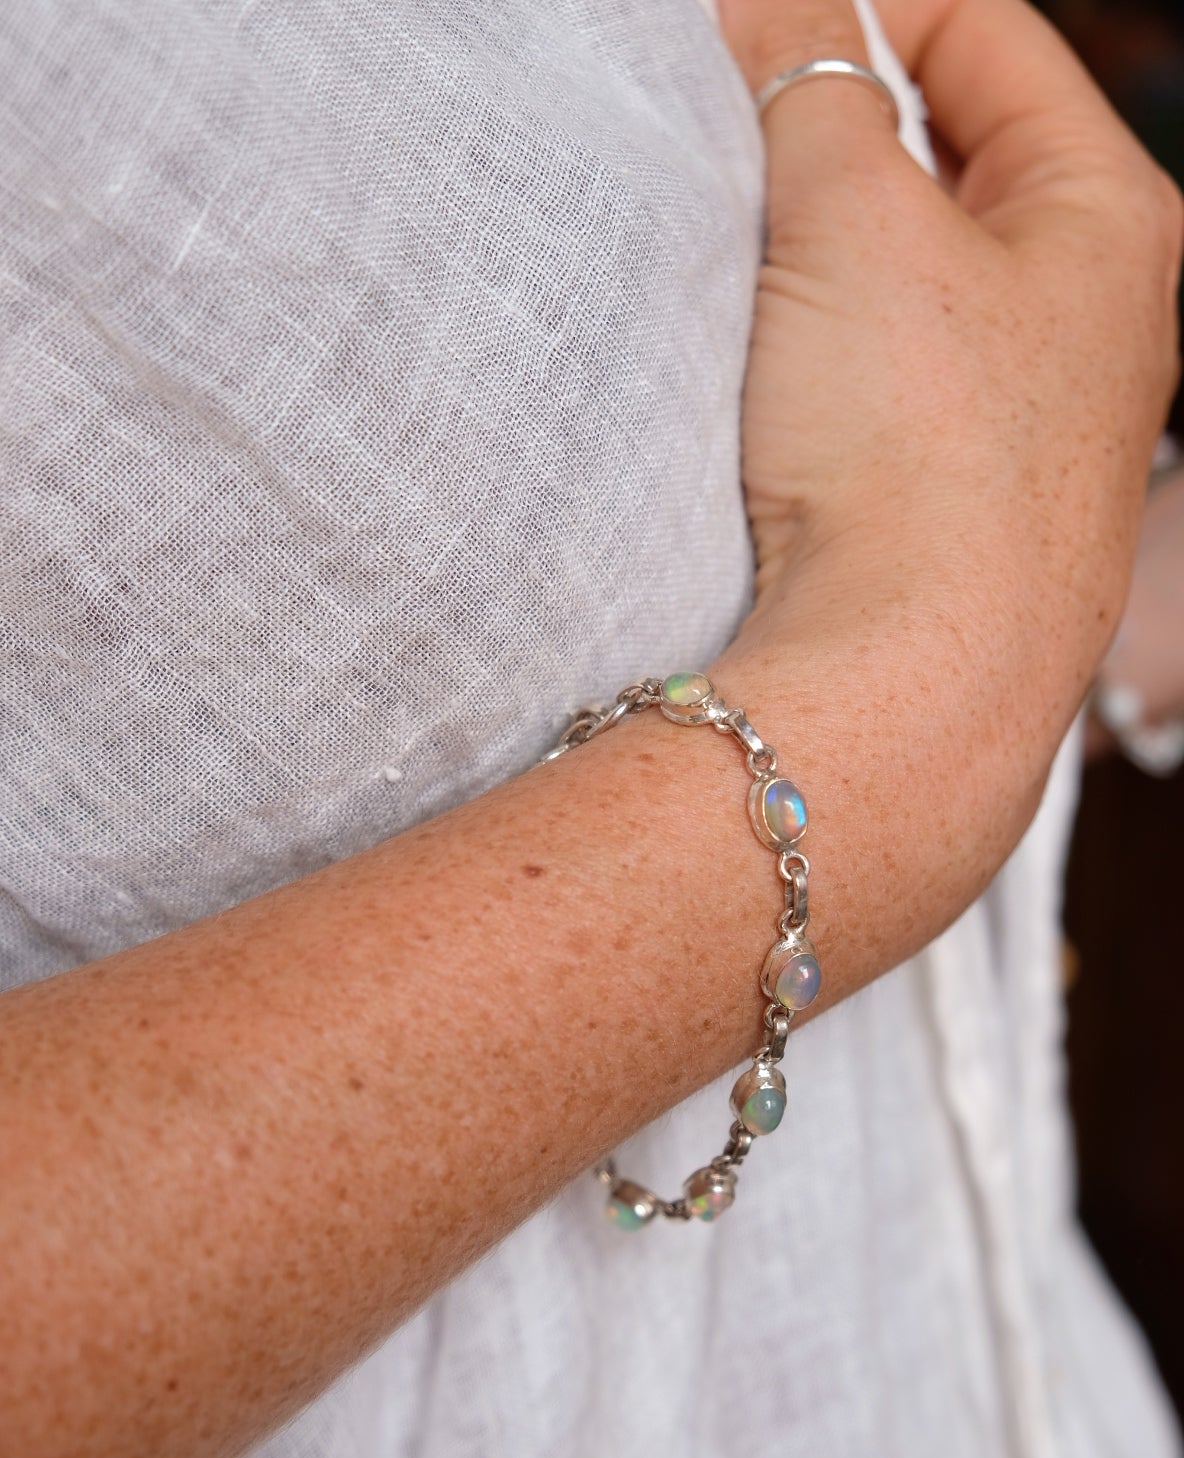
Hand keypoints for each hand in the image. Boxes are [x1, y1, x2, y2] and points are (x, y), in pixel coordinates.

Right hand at [717, 0, 1181, 778]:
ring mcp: (1027, 426)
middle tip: (729, 143)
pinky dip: (821, 358)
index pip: (982, 35)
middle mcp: (1091, 321)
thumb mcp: (854, 217)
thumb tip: (779, 15)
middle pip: (947, 161)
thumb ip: (809, 82)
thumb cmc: (919, 459)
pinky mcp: (957, 510)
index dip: (860, 9)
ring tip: (738, 268)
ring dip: (818, 255)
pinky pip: (881, 388)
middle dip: (833, 135)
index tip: (751, 31)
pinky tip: (767, 382)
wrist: (906, 693)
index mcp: (1107, 216)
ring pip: (907, 284)